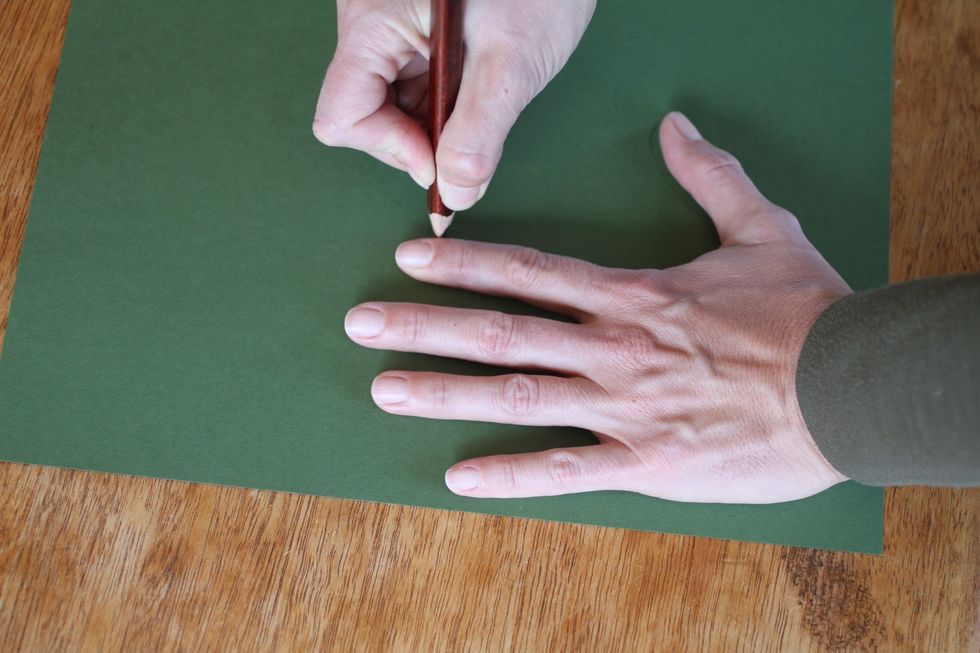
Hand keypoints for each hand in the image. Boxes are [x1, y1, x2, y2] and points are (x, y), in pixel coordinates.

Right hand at [313, 0, 595, 209]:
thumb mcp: (511, 63)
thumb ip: (479, 134)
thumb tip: (456, 192)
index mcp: (374, 20)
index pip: (342, 116)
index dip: (392, 149)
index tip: (443, 158)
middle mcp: (369, 20)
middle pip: (363, 113)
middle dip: (417, 139)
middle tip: (472, 134)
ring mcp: (389, 24)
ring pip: (388, 102)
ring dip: (432, 122)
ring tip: (481, 98)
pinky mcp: (412, 28)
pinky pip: (410, 82)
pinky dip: (442, 102)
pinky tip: (475, 87)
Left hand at [344, 112, 850, 502]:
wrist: (851, 385)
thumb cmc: (806, 309)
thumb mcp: (763, 226)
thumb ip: (709, 175)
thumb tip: (676, 123)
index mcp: (633, 293)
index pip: (530, 271)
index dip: (464, 263)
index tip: (408, 257)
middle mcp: (614, 346)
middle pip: (503, 331)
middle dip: (425, 325)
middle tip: (360, 324)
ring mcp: (626, 405)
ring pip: (519, 396)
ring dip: (446, 393)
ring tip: (384, 390)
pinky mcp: (648, 462)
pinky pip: (568, 470)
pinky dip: (512, 476)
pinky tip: (458, 477)